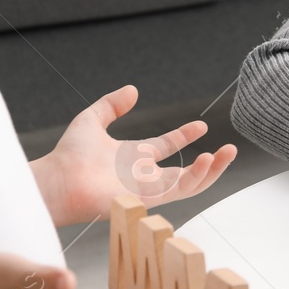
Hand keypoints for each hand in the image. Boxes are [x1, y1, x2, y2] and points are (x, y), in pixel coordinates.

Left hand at [32, 84, 237, 224]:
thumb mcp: (93, 119)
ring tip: (225, 154)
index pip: (166, 146)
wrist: (58, 180)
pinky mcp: (148, 199)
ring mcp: (147, 189)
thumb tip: (133, 90)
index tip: (201, 125)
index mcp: (133, 157)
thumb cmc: (68, 156)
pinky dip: (196, 177)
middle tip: (230, 149)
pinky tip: (206, 161)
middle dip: (211, 162)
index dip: (184, 136)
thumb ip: (112, 104)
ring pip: (189, 184)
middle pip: (186, 172)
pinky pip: (179, 190)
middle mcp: (143, 175)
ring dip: (210, 171)